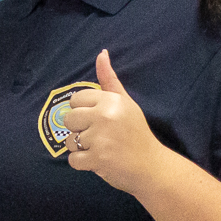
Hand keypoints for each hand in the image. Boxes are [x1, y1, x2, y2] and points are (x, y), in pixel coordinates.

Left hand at [61, 50, 167, 193]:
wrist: (151, 167)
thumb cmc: (136, 133)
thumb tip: (101, 53)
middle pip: (68, 119)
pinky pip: (73, 160)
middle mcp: (105, 116)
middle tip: (98, 136)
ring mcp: (100, 138)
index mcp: (111, 100)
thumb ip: (110, 80)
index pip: (76, 100)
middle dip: (79, 129)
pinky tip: (98, 161)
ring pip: (69, 140)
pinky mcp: (97, 159)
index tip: (98, 120)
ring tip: (100, 149)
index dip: (83, 112)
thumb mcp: (126, 103)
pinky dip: (82, 163)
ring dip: (81, 148)